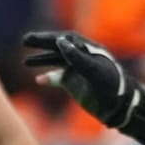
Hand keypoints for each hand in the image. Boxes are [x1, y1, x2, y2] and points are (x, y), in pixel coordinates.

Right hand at [22, 31, 143, 128]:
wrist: (120, 106)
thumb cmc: (111, 86)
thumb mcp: (94, 71)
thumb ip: (77, 57)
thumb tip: (60, 42)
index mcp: (88, 50)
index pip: (66, 39)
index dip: (49, 38)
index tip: (33, 39)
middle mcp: (82, 57)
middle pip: (58, 47)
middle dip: (41, 44)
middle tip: (24, 41)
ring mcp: (78, 70)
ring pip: (56, 61)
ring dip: (41, 60)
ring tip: (25, 61)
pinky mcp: (75, 83)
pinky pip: (58, 78)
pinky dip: (48, 78)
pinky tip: (38, 80)